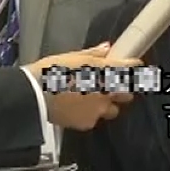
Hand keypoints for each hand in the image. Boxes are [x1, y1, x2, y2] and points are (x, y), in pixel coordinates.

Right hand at [23, 43, 142, 130]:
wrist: (34, 95)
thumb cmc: (49, 73)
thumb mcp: (72, 56)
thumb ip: (94, 54)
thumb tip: (106, 48)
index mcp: (104, 69)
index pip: (132, 67)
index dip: (135, 66)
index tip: (135, 65)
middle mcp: (106, 90)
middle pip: (127, 92)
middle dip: (121, 90)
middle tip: (110, 85)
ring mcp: (99, 108)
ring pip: (113, 109)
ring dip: (107, 105)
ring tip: (91, 99)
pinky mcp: (89, 122)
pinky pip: (95, 119)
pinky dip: (90, 115)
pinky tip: (78, 108)